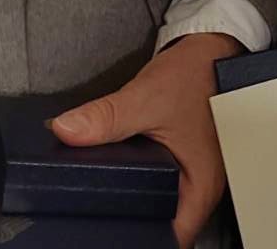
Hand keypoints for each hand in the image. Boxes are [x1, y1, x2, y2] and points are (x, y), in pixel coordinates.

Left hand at [51, 32, 240, 248]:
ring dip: (133, 194)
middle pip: (161, 222)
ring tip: (107, 183)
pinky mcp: (181, 160)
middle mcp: (199, 188)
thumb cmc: (196, 74)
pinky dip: (136, 175)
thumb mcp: (146, 98)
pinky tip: (117, 164)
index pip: (169, 238)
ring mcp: (191, 175)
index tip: (110, 228)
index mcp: (200, 187)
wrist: (210, 47)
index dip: (141, 237)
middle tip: (99, 201)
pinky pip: (157, 180)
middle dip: (130, 215)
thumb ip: (106, 117)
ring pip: (158, 201)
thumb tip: (66, 131)